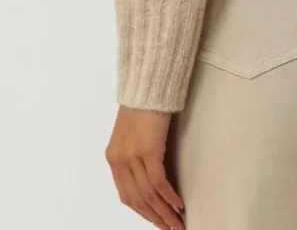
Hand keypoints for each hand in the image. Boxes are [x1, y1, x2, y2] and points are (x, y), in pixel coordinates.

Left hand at [106, 105, 185, 229]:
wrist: (147, 85)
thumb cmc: (143, 104)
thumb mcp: (132, 133)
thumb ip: (135, 155)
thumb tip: (148, 176)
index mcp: (114, 158)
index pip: (127, 195)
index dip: (143, 211)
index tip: (157, 220)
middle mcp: (120, 161)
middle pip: (138, 199)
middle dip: (155, 217)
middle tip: (170, 228)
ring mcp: (133, 157)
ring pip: (149, 195)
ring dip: (165, 212)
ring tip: (177, 223)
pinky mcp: (148, 151)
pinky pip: (158, 182)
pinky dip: (169, 196)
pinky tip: (178, 204)